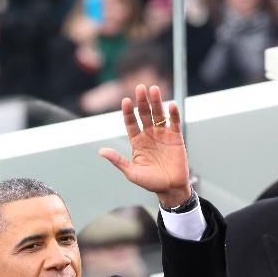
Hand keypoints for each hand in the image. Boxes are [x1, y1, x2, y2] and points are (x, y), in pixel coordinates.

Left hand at [99, 84, 191, 207]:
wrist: (170, 188)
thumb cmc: (150, 182)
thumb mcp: (131, 172)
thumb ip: (118, 160)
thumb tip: (101, 151)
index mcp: (137, 142)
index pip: (131, 123)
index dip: (128, 112)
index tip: (125, 101)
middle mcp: (149, 135)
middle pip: (144, 114)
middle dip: (142, 101)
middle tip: (140, 87)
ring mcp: (163, 134)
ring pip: (159, 114)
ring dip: (156, 102)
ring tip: (154, 90)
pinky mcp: (176, 137)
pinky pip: (174, 122)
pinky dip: (173, 114)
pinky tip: (171, 105)